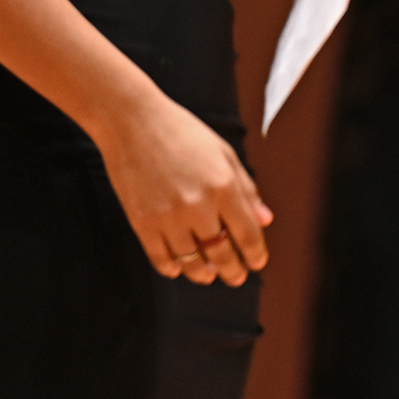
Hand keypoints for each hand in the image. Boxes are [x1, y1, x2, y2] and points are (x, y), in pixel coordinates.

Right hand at [93, 93, 271, 286]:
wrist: (133, 121)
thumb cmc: (182, 132)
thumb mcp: (224, 153)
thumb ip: (246, 189)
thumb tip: (264, 220)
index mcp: (223, 186)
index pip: (247, 234)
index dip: (255, 254)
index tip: (257, 263)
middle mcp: (198, 205)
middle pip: (221, 253)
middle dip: (232, 271)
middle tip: (236, 277)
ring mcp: (168, 216)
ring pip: (191, 261)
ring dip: (202, 273)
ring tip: (208, 275)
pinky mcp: (142, 222)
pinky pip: (161, 257)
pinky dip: (171, 267)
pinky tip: (178, 267)